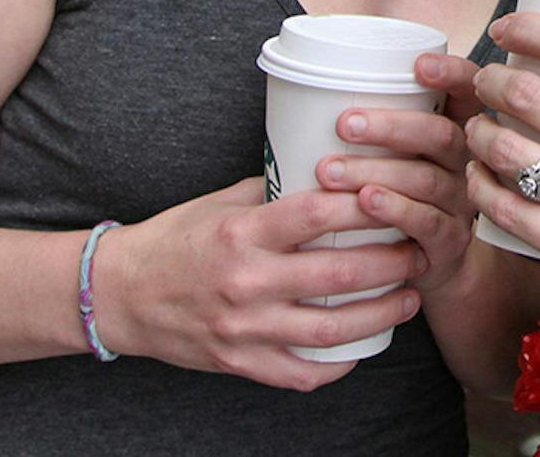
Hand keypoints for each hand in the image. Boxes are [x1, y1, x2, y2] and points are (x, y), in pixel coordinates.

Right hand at [89, 177, 424, 390]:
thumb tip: (338, 165)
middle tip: (420, 249)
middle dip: (393, 263)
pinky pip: (301, 374)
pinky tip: (365, 347)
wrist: (119, 293)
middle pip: (339, 275)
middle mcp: (245, 282)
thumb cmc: (178, 238)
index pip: (320, 214)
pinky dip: (339, 365)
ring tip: (408, 298)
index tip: (402, 197)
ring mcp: (242, 329)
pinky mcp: (238, 363)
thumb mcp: (224, 202)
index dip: (370, 205)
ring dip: (381, 315)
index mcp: (242, 233)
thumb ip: (278, 188)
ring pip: (330, 331)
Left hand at [311, 51, 481, 295]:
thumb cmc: (397, 194)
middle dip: (391, 127)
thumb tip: (310, 89)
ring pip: (426, 179)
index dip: (451, 75)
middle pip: (442, 135)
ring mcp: (461, 203)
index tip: (419, 66)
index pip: (468, 92)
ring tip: (330, 171)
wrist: (427, 264)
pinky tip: (366, 201)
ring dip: (376, 171)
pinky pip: (427, 222)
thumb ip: (377, 124)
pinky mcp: (450, 242)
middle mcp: (467, 163)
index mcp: (458, 130)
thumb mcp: (399, 153)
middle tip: (344, 124)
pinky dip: (394, 209)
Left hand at [462, 13, 539, 354]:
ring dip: (480, 133)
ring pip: (508, 152)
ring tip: (479, 127)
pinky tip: (481, 177)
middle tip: (485, 81)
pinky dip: (484, 187)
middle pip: (529, 96)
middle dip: (492, 81)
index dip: (529, 28)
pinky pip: (509, 210)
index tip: (508, 28)